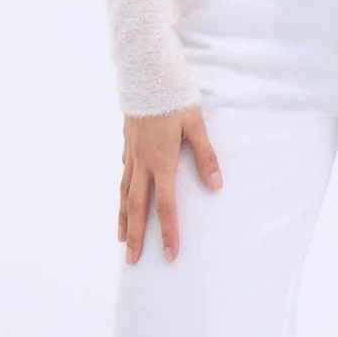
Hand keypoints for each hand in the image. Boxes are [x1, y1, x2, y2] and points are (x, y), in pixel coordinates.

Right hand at [118, 104, 223, 263]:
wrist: (146, 74)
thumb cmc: (174, 98)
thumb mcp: (195, 124)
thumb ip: (205, 155)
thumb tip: (216, 185)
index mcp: (162, 161)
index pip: (165, 205)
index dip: (168, 231)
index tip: (170, 254)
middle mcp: (142, 162)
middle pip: (137, 207)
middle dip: (136, 236)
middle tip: (132, 262)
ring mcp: (131, 153)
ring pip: (124, 192)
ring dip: (123, 218)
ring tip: (122, 239)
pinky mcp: (126, 142)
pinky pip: (122, 173)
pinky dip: (121, 190)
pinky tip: (122, 195)